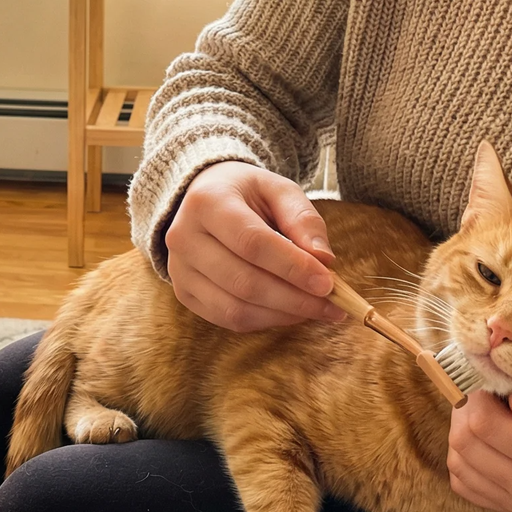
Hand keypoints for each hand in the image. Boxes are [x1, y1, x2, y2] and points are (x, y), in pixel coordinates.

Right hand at [164, 161, 344, 331]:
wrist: (203, 198)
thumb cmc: (246, 194)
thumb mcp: (278, 190)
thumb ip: (303, 219)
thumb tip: (324, 260)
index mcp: (206, 202)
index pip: (252, 242)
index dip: (292, 267)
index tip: (328, 282)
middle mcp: (183, 237)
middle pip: (244, 281)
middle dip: (294, 298)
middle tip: (332, 304)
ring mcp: (179, 269)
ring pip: (235, 308)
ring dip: (283, 314)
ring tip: (316, 309)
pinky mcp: (184, 293)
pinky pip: (228, 319)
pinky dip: (265, 321)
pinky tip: (289, 311)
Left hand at [446, 382, 511, 511]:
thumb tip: (510, 402)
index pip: (486, 427)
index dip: (479, 394)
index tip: (494, 378)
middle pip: (466, 447)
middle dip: (466, 410)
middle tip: (488, 389)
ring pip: (460, 466)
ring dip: (464, 432)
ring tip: (491, 410)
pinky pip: (468, 484)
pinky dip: (468, 457)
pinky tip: (491, 437)